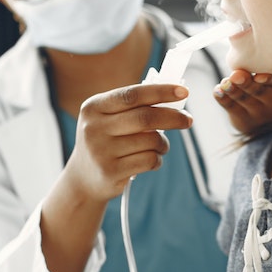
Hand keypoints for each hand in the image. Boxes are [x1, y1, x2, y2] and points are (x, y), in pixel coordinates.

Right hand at [68, 83, 193, 200]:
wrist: (83, 179)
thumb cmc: (106, 142)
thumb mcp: (109, 119)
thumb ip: (135, 107)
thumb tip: (174, 97)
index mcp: (94, 107)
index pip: (132, 95)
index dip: (160, 92)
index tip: (183, 92)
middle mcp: (94, 128)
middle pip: (145, 117)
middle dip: (172, 117)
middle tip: (188, 120)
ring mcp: (101, 151)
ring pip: (150, 140)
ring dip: (163, 143)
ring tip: (159, 146)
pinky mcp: (110, 172)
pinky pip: (149, 160)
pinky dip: (158, 159)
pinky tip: (152, 159)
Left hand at [213, 70, 271, 134]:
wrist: (267, 119)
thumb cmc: (269, 87)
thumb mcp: (271, 78)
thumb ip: (257, 70)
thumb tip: (237, 72)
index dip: (268, 79)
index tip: (258, 77)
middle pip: (259, 91)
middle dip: (246, 83)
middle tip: (235, 76)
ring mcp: (260, 114)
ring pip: (244, 99)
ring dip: (233, 90)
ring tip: (225, 83)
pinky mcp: (244, 121)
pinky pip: (232, 108)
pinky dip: (223, 98)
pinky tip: (217, 91)